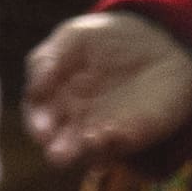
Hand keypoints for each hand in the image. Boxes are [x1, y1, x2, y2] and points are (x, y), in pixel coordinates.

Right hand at [22, 12, 191, 170]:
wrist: (157, 45)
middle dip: (58, 150)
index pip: (38, 118)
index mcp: (54, 98)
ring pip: (86, 153)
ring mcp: (101, 131)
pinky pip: (119, 146)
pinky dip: (115, 143)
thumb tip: (35, 87)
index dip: (37, 124)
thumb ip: (48, 58)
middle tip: (58, 152)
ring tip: (87, 141)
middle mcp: (74, 121)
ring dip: (85, 152)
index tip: (42, 128)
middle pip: (59, 144)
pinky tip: (112, 131)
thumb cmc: (106, 41)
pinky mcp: (131, 136)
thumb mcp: (74, 38)